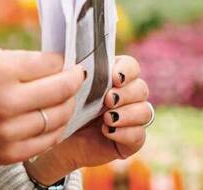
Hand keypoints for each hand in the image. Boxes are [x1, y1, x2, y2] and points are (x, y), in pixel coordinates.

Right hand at [0, 44, 84, 166]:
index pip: (50, 63)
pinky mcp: (10, 153)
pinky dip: (56, 128)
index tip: (65, 61)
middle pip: (61, 89)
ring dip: (67, 105)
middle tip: (77, 76)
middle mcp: (6, 100)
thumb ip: (17, 59)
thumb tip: (52, 64)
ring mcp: (9, 130)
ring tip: (65, 97)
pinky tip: (53, 118)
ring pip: (60, 117)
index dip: (62, 61)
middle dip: (74, 80)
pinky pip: (49, 140)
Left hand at [25, 55, 151, 184]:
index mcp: (112, 77)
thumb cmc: (61, 107)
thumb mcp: (67, 87)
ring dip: (128, 114)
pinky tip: (108, 133)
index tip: (114, 78)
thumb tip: (77, 62)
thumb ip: (76, 72)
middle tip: (108, 100)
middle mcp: (126, 96)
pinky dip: (125, 133)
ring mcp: (131, 119)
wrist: (58, 140)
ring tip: (107, 119)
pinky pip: (140, 135)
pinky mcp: (131, 141)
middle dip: (126, 93)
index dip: (127, 70)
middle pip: (141, 88)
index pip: (131, 66)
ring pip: (145, 111)